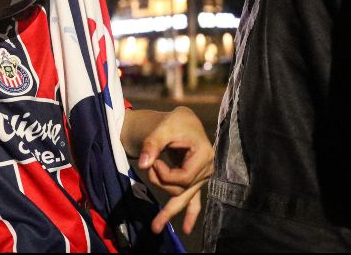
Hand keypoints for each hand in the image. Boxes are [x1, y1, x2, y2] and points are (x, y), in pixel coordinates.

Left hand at [137, 106, 212, 234]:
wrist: (181, 121)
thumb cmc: (174, 122)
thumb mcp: (162, 128)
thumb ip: (152, 144)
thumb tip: (143, 164)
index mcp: (204, 155)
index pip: (184, 178)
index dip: (164, 174)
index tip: (153, 161)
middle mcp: (207, 169)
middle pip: (184, 190)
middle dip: (162, 185)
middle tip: (148, 172)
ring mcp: (202, 177)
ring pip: (186, 198)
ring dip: (169, 209)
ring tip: (155, 227)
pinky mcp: (196, 180)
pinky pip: (195, 200)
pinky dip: (190, 214)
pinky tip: (187, 229)